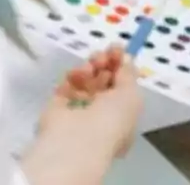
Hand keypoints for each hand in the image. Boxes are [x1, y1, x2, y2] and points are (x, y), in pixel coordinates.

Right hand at [23, 48, 142, 184]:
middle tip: (102, 55)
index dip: (121, 67)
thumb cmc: (112, 120)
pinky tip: (76, 74)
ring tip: (89, 67)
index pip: (123, 88)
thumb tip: (125, 57)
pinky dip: (72, 77)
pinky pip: (67, 86)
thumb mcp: (131, 94)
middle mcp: (101, 117)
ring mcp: (78, 113)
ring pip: (85, 82)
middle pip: (103, 82)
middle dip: (105, 64)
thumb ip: (128, 73)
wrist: (77, 140)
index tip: (116, 48)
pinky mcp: (57, 109)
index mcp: (123, 119)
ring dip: (89, 69)